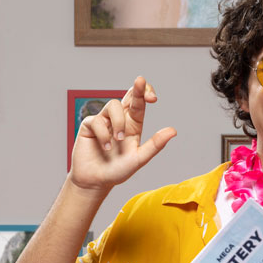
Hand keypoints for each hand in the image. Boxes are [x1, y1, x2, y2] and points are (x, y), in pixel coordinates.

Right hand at [69, 76, 176, 192]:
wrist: (95, 181)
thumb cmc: (118, 171)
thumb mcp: (139, 158)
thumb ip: (155, 145)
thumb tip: (173, 131)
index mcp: (133, 125)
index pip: (140, 104)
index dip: (145, 94)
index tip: (153, 98)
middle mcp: (119, 120)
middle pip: (128, 96)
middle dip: (136, 89)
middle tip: (141, 81)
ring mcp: (104, 121)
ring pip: (113, 105)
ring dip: (118, 123)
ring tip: (117, 141)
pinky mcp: (89, 125)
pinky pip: (97, 120)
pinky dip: (103, 134)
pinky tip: (105, 146)